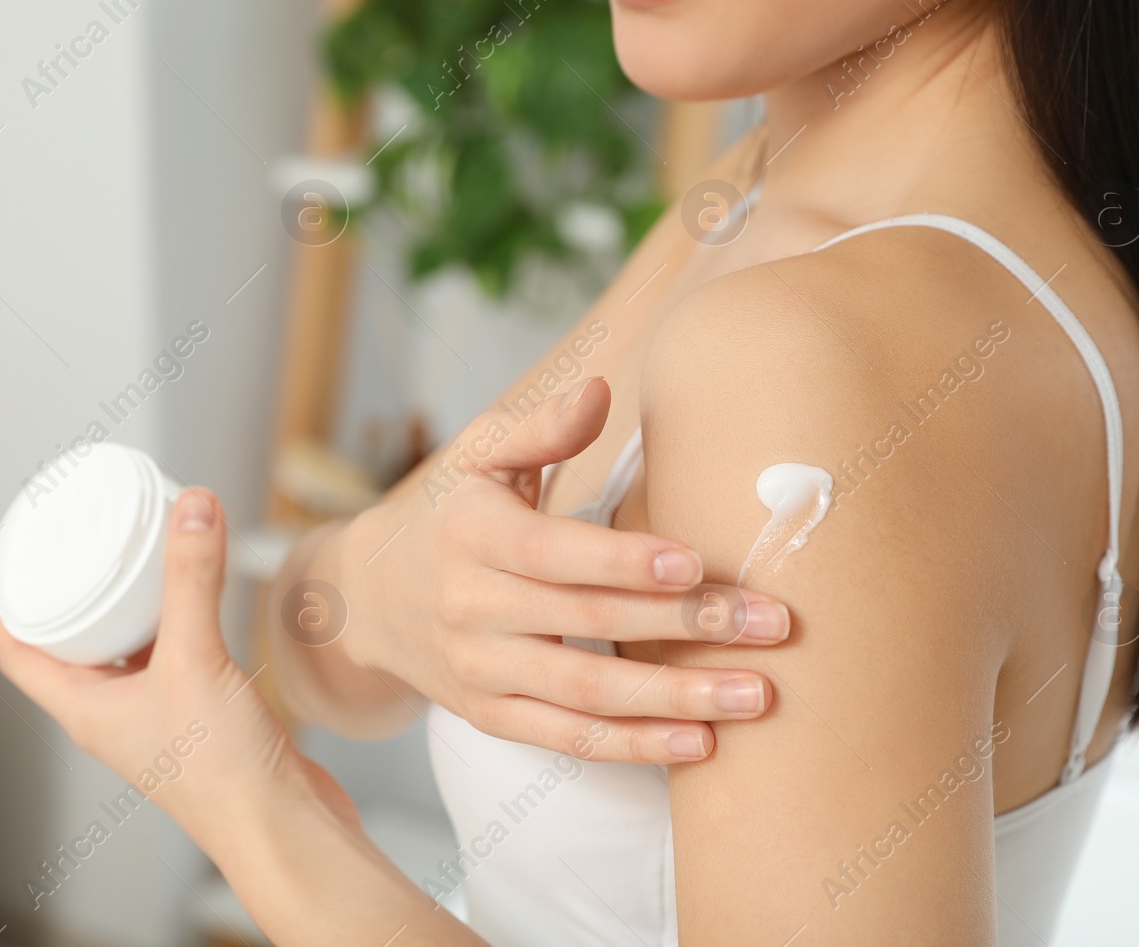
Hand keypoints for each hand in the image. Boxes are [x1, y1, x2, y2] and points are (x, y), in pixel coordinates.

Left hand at [0, 488, 355, 851]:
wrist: (281, 825)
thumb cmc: (221, 774)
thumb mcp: (196, 659)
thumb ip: (192, 578)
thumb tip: (190, 505)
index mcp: (85, 709)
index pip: (19, 655)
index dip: (10, 604)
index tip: (17, 554)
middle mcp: (113, 714)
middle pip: (75, 645)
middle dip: (79, 592)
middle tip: (88, 542)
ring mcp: (157, 716)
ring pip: (129, 649)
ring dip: (133, 606)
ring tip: (144, 555)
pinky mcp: (200, 716)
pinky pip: (176, 656)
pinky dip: (180, 621)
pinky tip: (201, 596)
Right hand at [325, 377, 788, 762]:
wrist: (368, 599)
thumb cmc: (448, 512)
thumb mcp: (477, 455)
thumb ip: (541, 427)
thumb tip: (599, 392)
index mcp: (472, 534)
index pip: (554, 553)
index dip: (623, 561)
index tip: (694, 562)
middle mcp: (470, 607)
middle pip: (587, 623)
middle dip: (685, 625)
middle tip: (770, 623)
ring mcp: (479, 670)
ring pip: (587, 696)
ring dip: (676, 699)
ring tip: (756, 694)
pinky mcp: (491, 716)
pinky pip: (569, 741)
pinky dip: (635, 747)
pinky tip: (700, 741)